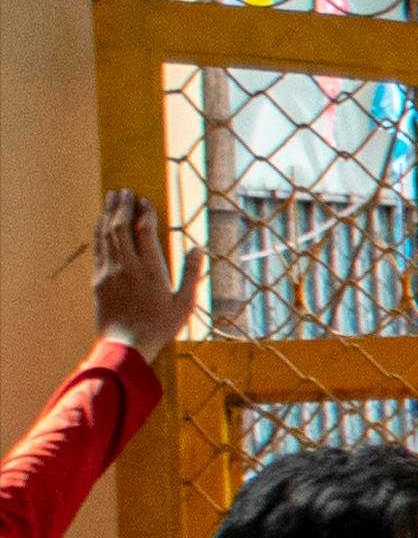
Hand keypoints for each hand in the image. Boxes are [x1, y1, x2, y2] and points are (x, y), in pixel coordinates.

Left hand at [84, 191, 192, 360]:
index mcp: (151, 271)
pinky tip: (102, 222)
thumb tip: (198, 249)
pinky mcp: (98, 279)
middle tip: (126, 191)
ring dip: (108, 213)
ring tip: (112, 198)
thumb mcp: (184, 303)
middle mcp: (127, 267)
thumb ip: (191, 274)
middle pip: (121, 227)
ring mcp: (109, 272)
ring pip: (106, 234)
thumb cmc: (159, 327)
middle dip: (123, 206)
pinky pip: (98, 248)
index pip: (144, 231)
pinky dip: (100, 231)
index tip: (145, 200)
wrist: (125, 346)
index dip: (144, 212)